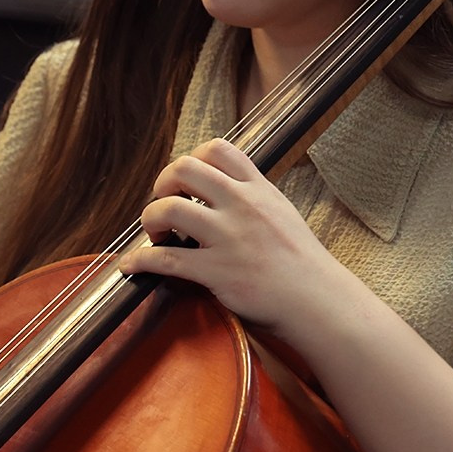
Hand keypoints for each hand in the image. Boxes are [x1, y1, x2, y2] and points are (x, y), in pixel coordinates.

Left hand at [118, 138, 362, 349]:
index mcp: (259, 189)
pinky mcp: (218, 271)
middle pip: (185, 169)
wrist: (319, 302)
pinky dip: (140, 260)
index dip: (192, 159)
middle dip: (163, 184)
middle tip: (164, 204)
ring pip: (168, 209)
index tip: (185, 181)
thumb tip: (222, 193)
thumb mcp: (283, 214)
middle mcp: (243, 206)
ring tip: (156, 235)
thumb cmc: (303, 265)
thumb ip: (253, 199)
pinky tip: (133, 265)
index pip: (218, 149)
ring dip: (150, 219)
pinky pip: (165, 259)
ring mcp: (229, 238)